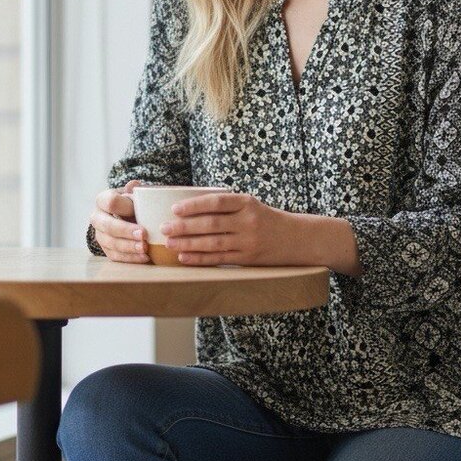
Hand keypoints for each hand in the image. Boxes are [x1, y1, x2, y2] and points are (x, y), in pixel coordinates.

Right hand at [90, 179, 149, 262]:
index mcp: (103, 200)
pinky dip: (130, 258)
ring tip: (145, 248)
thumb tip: (134, 185)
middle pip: (108, 226)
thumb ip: (136, 191)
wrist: (128, 216)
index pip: (110, 202)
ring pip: (111, 243)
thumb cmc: (133, 202)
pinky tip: (144, 258)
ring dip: (129, 247)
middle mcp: (97, 218)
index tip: (138, 211)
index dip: (124, 207)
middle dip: (126, 231)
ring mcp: (100, 235)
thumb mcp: (134, 193)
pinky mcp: (106, 249)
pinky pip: (115, 256)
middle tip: (143, 235)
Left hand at [160, 191, 299, 265]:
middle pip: (211, 224)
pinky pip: (220, 259)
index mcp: (248, 203)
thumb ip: (226, 206)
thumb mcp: (251, 205)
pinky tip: (185, 258)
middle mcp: (248, 221)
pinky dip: (200, 259)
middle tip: (165, 228)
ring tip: (170, 244)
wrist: (295, 238)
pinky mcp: (248, 258)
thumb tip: (189, 208)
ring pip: (213, 243)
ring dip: (188, 244)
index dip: (195, 205)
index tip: (175, 208)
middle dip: (185, 227)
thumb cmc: (266, 219)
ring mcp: (249, 241)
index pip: (217, 202)